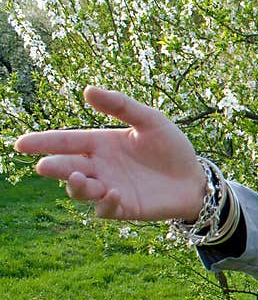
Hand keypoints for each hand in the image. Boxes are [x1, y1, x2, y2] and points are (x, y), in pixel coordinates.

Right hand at [13, 87, 206, 220]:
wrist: (195, 178)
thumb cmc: (171, 148)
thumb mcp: (150, 121)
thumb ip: (121, 106)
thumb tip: (88, 90)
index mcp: (101, 143)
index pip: (66, 141)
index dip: (43, 142)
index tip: (20, 144)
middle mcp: (99, 166)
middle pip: (67, 168)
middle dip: (54, 167)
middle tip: (45, 166)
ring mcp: (109, 188)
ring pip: (80, 190)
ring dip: (77, 186)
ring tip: (81, 178)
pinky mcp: (123, 208)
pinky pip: (105, 209)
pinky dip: (105, 202)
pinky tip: (113, 192)